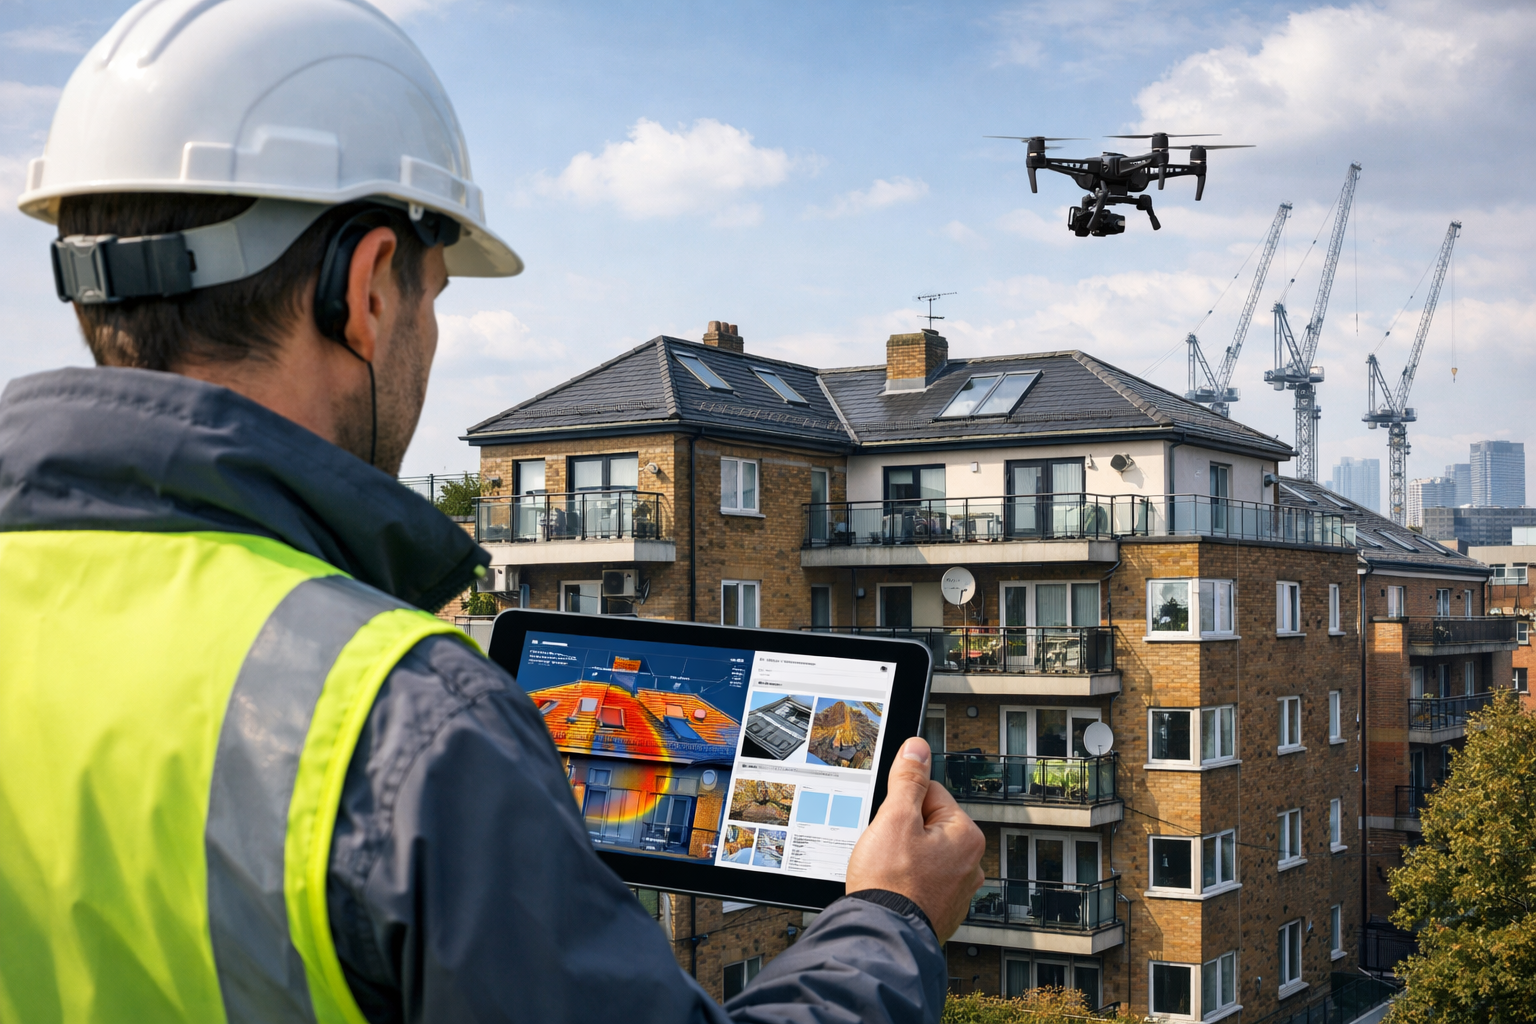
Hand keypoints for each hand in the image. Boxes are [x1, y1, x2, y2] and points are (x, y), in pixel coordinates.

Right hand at [846, 737, 983, 940]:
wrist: (881, 936)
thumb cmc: (890, 883)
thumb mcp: (894, 818)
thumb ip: (907, 780)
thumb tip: (917, 748)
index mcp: (966, 835)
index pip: (931, 793)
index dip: (901, 804)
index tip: (889, 820)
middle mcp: (970, 863)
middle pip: (927, 825)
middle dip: (902, 832)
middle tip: (885, 848)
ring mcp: (957, 890)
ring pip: (922, 854)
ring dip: (902, 858)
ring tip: (886, 872)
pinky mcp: (941, 909)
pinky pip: (920, 881)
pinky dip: (905, 882)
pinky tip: (891, 889)